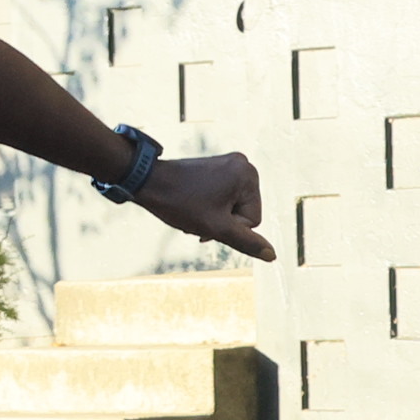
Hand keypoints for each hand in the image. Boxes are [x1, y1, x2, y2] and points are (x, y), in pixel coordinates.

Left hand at [131, 149, 275, 262]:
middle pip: (243, 212)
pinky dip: (209, 207)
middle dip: (221, 222)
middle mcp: (243, 164)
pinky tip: (191, 205)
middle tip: (197, 218)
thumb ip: (246, 242)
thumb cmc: (181, 203)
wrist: (147, 181)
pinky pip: (222, 197)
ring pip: (230, 207)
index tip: (207, 220)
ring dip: (213, 217)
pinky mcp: (215, 167)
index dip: (229, 228)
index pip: (253, 220)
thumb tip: (272, 255)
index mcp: (249, 175)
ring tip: (192, 211)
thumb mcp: (217, 228)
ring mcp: (229, 164)